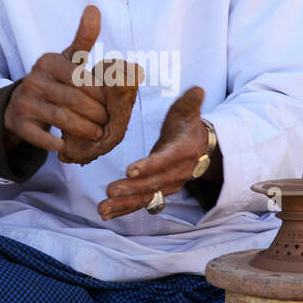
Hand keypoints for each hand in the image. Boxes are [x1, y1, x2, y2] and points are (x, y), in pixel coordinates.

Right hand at [3, 6, 108, 154]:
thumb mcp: (67, 58)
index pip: (80, 78)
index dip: (98, 94)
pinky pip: (41, 137)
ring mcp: (25, 102)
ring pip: (61, 119)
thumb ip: (84, 37)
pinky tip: (67, 144)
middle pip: (73, 100)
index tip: (110, 104)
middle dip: (95, 114)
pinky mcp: (20, 124)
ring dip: (84, 130)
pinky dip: (56, 143)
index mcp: (48, 62)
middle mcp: (34, 80)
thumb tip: (94, 9)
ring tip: (97, 134)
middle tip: (107, 122)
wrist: (19, 103)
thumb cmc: (54, 78)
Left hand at [98, 86, 206, 220]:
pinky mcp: (159, 191)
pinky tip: (106, 213)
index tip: (130, 170)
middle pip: (153, 182)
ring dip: (124, 204)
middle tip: (110, 190)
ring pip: (146, 196)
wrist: (199, 147)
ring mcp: (168, 185)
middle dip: (132, 188)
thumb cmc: (187, 125)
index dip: (149, 166)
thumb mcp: (189, 111)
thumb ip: (191, 102)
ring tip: (103, 208)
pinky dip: (123, 209)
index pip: (166, 159)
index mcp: (183, 150)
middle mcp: (177, 172)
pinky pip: (141, 202)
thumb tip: (197, 89)